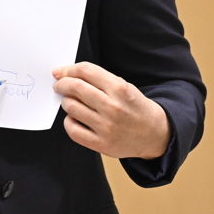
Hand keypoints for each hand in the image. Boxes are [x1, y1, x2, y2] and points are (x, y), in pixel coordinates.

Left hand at [53, 62, 170, 159]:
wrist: (154, 134)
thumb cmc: (135, 107)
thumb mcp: (124, 87)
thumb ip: (99, 80)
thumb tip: (67, 74)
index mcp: (120, 89)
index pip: (86, 71)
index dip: (68, 70)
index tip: (60, 72)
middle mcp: (113, 107)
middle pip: (76, 88)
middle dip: (62, 84)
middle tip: (59, 85)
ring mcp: (107, 127)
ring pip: (72, 108)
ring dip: (66, 102)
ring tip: (70, 102)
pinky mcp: (101, 144)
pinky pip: (73, 130)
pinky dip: (69, 121)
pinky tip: (74, 118)